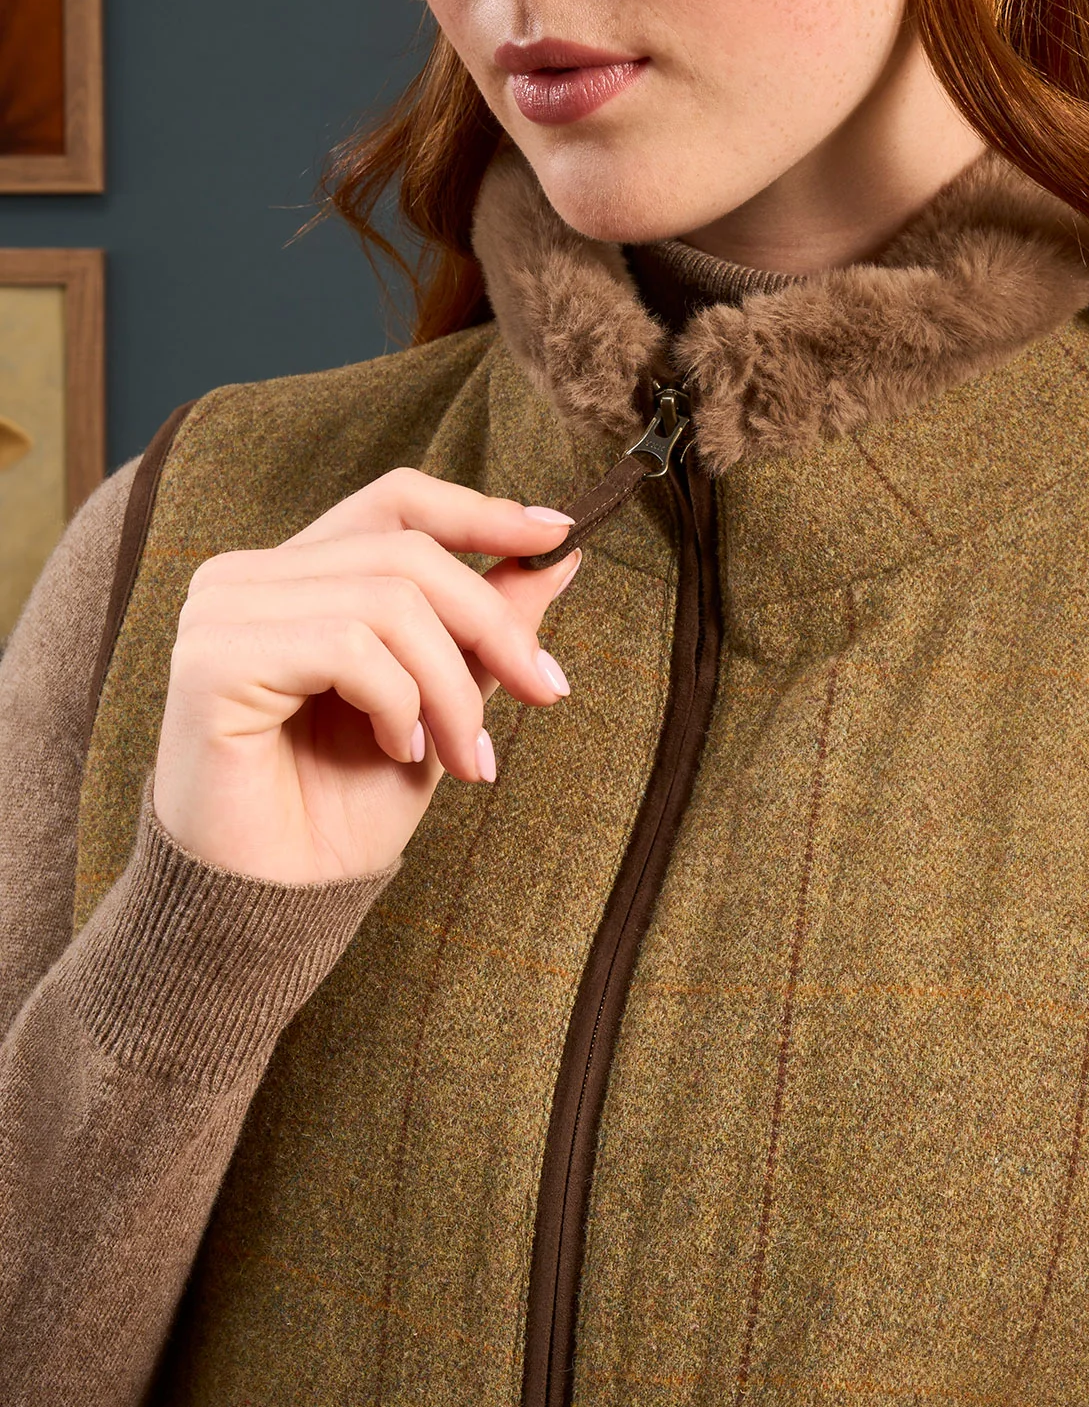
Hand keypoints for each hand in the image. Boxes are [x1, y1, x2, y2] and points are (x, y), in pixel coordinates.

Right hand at [152, 469, 579, 884]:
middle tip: (544, 691)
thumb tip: (557, 555)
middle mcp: (249, 576)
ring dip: (451, 687)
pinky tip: (396, 751)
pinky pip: (348, 645)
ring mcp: (223, 610)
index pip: (395, 501)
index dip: (481, 511)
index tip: (559, 537)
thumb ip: (481, 627)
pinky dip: (399, 702)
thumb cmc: (339, 810)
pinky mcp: (212, 657)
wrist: (274, 905)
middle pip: (409, 553)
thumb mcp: (440, 704)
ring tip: (463, 756)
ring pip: (389, 600)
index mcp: (298, 574)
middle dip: (494, 626)